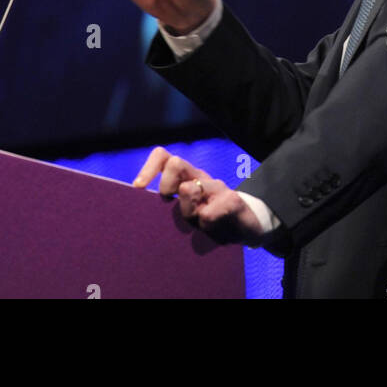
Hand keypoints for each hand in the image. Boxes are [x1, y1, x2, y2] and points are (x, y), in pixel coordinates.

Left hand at [133, 146, 263, 245]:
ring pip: (188, 188)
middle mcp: (199, 178)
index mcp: (186, 178)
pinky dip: (205, 223)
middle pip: (174, 163)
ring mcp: (217, 187)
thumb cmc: (211, 222)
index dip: (148, 169)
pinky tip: (213, 229)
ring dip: (187, 211)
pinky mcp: (233, 201)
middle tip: (172, 207)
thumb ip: (167, 209)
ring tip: (197, 225)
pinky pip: (209, 213)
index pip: (163, 157)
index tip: (138, 188)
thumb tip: (139, 209)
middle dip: (166, 187)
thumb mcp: (187, 214)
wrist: (248, 227)